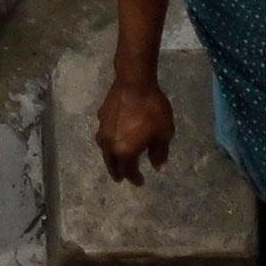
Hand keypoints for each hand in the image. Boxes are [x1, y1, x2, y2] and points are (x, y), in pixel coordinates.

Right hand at [97, 63, 177, 179]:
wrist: (135, 82)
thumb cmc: (152, 110)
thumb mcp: (163, 134)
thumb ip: (160, 153)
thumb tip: (159, 168)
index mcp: (125, 152)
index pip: (128, 171)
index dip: (134, 178)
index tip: (140, 182)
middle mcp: (110, 144)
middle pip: (111, 163)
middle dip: (117, 172)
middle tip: (120, 178)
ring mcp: (103, 129)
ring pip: (104, 148)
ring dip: (110, 156)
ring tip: (114, 158)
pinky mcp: (101, 115)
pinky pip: (104, 132)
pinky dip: (109, 137)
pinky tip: (114, 132)